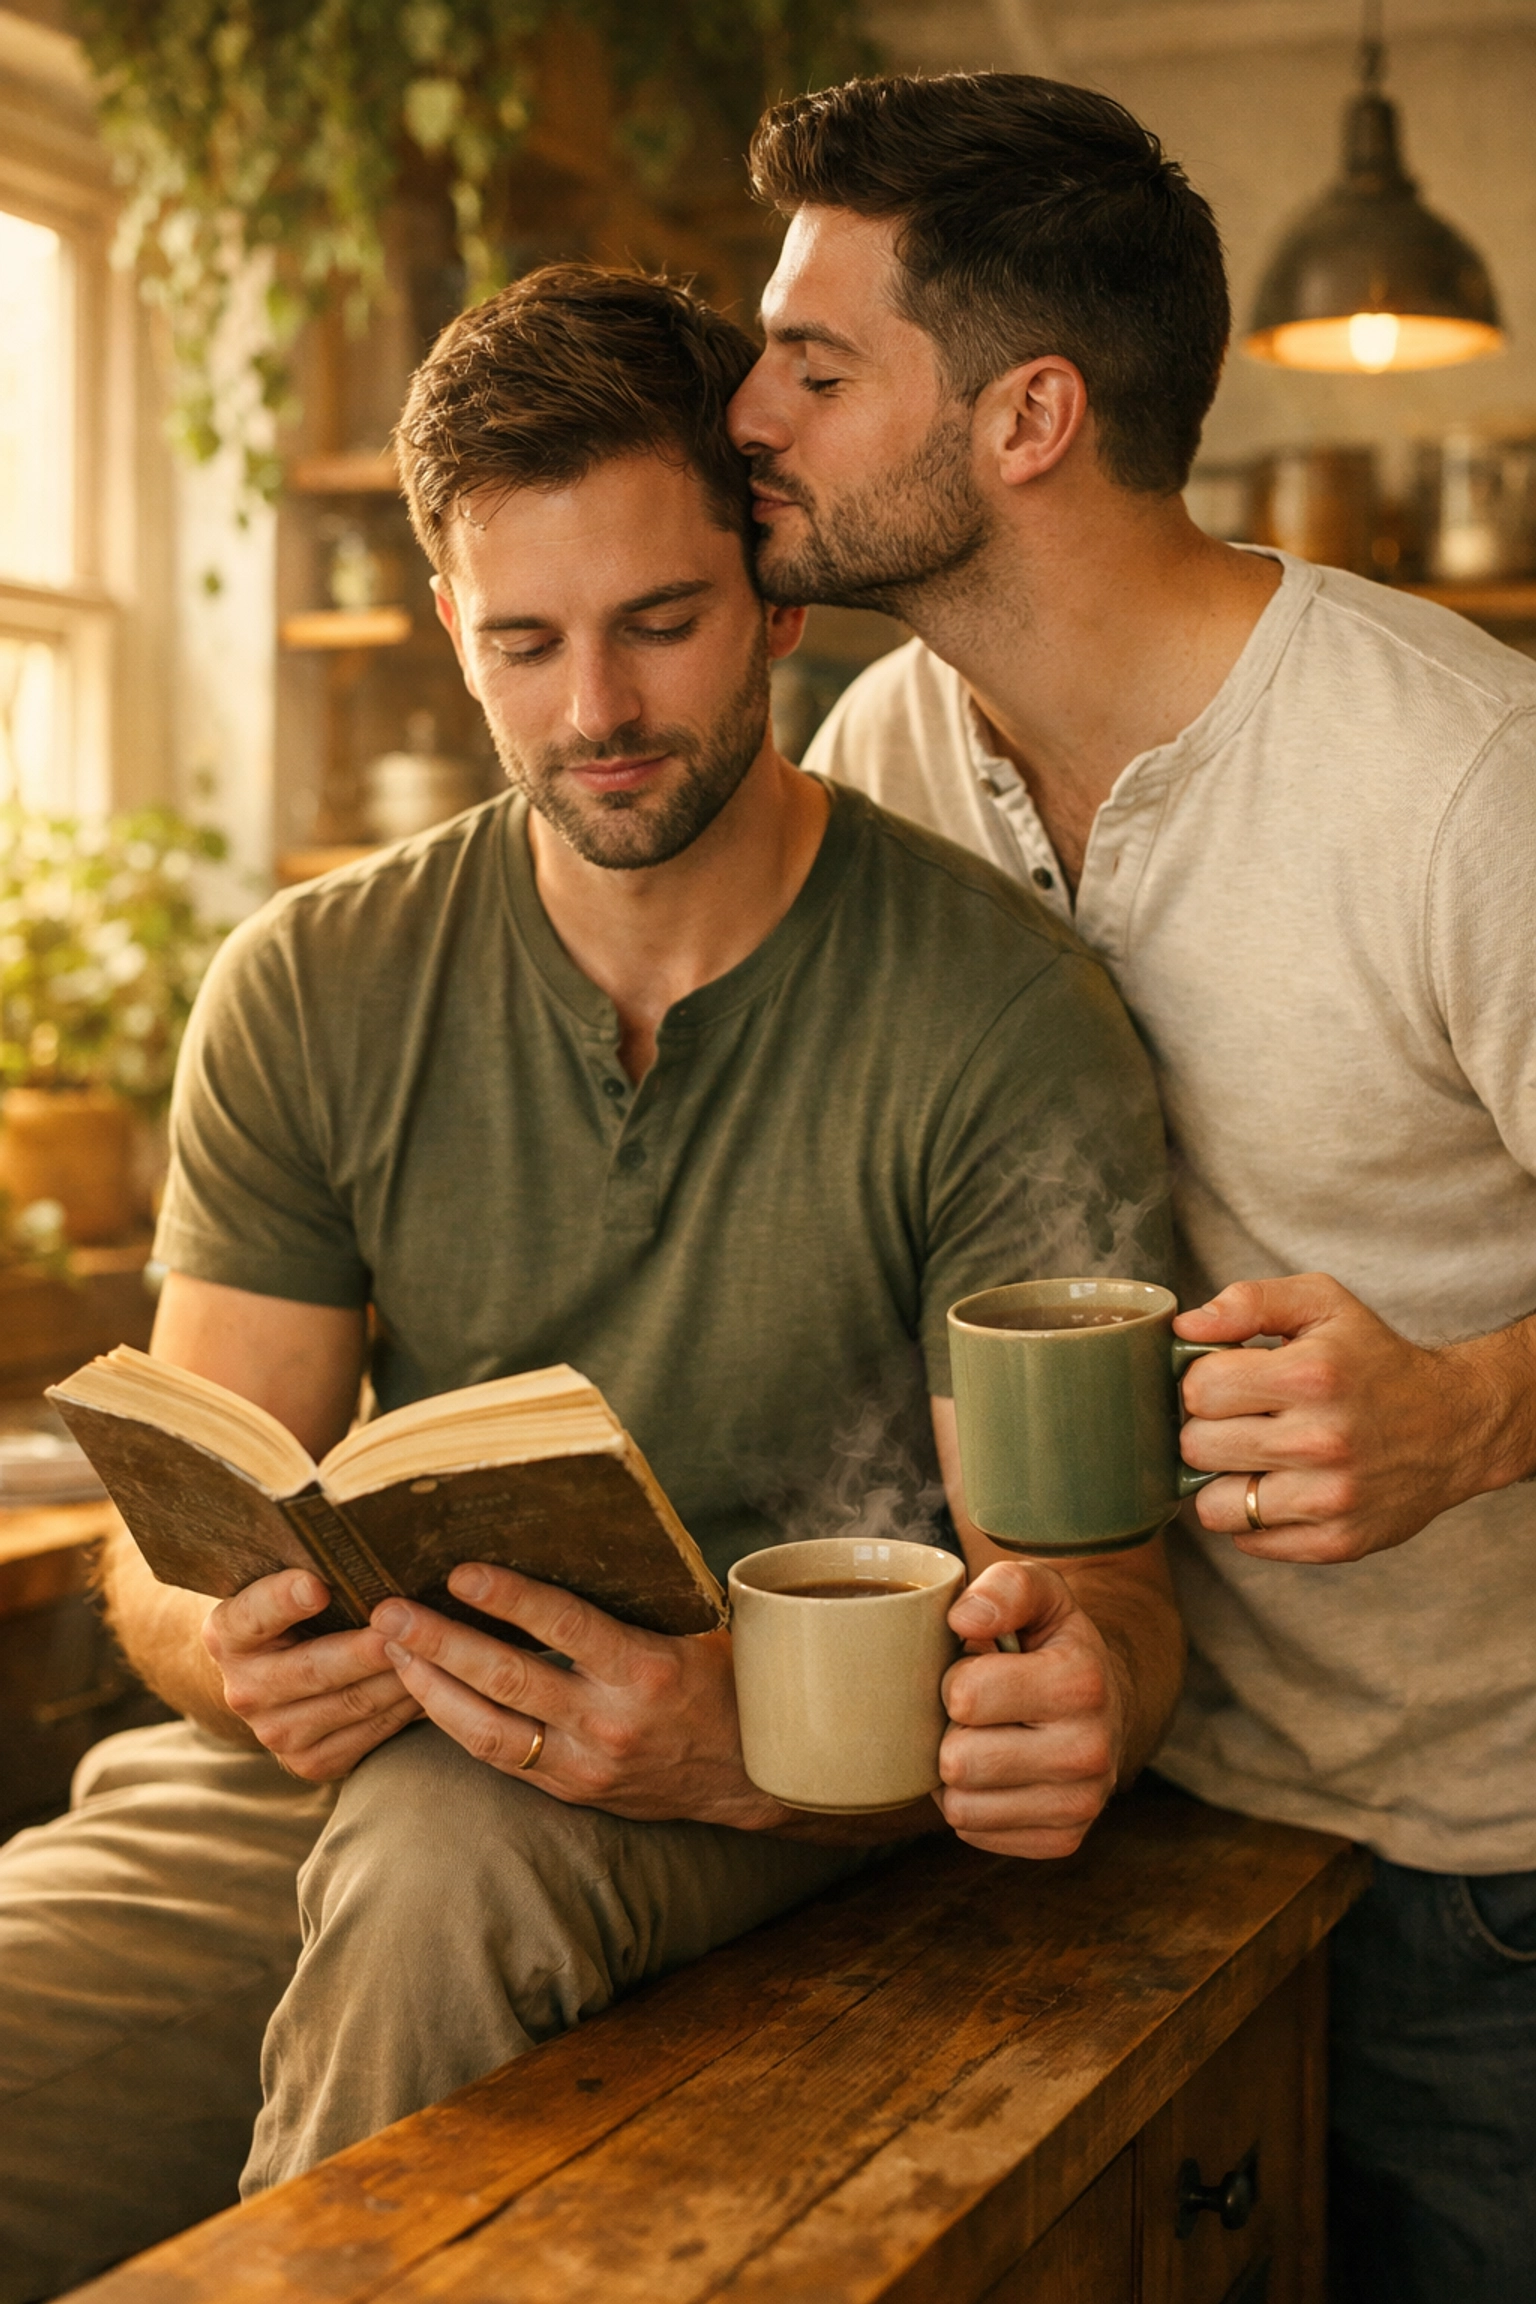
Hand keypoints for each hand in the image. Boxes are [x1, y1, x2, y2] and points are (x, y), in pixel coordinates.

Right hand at [202, 1570, 421, 1780]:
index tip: (318, 1585)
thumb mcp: (285, 1585)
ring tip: (439, 1650)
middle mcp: (243, 1689)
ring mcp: (275, 1733)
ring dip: (401, 1676)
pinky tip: (436, 1682)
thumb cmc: (295, 1612)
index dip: (284, 1599)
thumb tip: (364, 1543)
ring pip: (353, 1703)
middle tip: (409, 1626)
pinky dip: (406, 1708)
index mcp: (227, 1634)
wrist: (274, 1677)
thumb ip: (311, 1571)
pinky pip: (370, 1734)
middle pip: (315, 1668)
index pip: (254, 1613)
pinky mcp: (310, 1762)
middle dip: (368, 1647)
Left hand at [372, 1565, 778, 1828]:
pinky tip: (425, 1694)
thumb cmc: (726, 1679)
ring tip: (391, 1651)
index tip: (460, 1572)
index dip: (509, 1599)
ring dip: (431, 1688)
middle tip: (389, 1612)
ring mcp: (589, 1764)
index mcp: (648, 1668)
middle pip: (508, 1680)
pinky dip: (457, 1724)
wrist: (757, 1774)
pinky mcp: (575, 1791)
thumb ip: (636, 1597)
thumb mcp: (695, 1628)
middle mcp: (613, 1722)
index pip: (565, 1627)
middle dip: (440, 1643)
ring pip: (489, 1730)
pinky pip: (501, 1759)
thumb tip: (573, 1536)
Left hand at [937, 1559, 1128, 1859]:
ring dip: (957, 1772)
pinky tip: (997, 1773)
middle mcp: (1091, 1751)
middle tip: (980, 1712)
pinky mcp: (1063, 1841)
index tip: (981, 1669)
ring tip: (986, 1739)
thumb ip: (1004, 1586)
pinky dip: (972, 1803)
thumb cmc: (1053, 1642)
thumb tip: (963, 1620)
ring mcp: (1081, 1805)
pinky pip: (974, 1832)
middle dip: (953, 1730)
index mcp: (1082, 1682)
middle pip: (958, 1761)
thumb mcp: (1039, 1592)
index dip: (956, 1678)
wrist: (1106, 1701)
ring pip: (960, 1806)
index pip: (964, 1696)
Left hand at [1175, 1275, 1535, 1562]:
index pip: (1197, 1389)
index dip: (1203, 1382)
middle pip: (1196, 1447)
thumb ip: (1250, 1301)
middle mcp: (1321, 1441)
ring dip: (1224, 1481)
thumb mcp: (1323, 1304)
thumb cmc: (1376, 1360)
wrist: (1456, 1425)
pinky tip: (1282, 1488)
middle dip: (1209, 1429)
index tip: (1229, 1382)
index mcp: (1310, 1375)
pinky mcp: (1338, 1542)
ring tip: (1256, 1458)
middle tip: (1241, 1420)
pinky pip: (1248, 1540)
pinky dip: (1254, 1518)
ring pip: (1212, 1506)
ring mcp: (1330, 1499)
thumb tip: (1187, 1326)